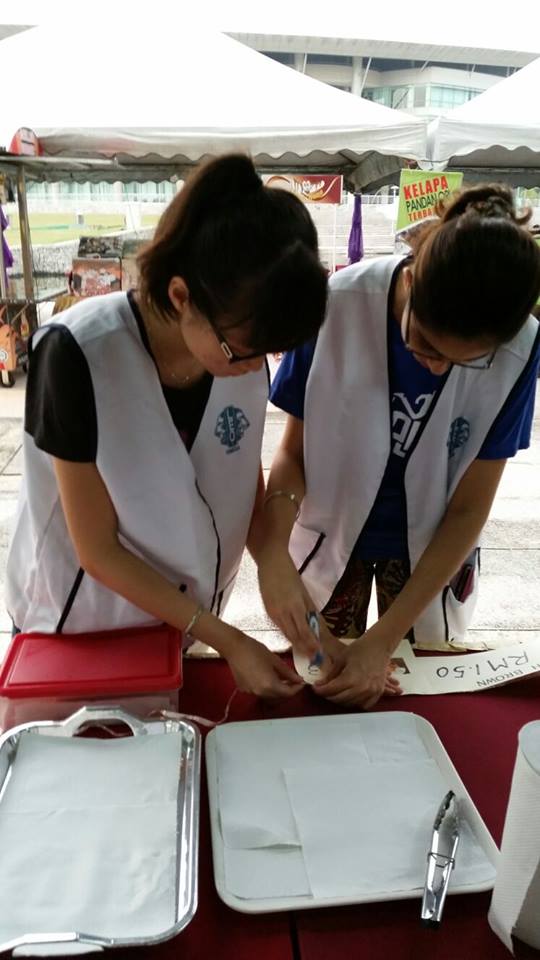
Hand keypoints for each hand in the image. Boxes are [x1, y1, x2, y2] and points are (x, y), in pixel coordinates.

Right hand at [225, 628, 304, 699]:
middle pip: (278, 696)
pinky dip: (265, 687)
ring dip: (276, 689)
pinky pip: (258, 691)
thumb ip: (288, 672)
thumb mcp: (275, 660)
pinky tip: (265, 676)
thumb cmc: (254, 650)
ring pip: (268, 695)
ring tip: (280, 678)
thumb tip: (298, 679)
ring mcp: (251, 692)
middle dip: (287, 690)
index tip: (301, 682)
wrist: (234, 647)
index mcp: (269, 684)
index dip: (296, 689)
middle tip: (293, 680)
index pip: (288, 693)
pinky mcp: (244, 689)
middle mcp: (260, 692)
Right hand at [258, 543, 320, 657]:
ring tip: (307, 654)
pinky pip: (280, 627)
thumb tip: (318, 626)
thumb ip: (310, 609)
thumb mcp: (303, 591)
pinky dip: (288, 635)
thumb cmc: (289, 573)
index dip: (311, 644)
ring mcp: (273, 613)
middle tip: (315, 659)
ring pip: (286, 634)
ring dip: (297, 645)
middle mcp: (282, 612)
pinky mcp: (268, 612)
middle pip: (294, 636)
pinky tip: (295, 641)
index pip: (304, 631)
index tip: (319, 654)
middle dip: (305, 648)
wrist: (270, 562)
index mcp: (294, 605)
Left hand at [313, 626, 402, 708]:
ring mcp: (372, 691)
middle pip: (339, 699)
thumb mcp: (341, 659)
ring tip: (336, 692)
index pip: (331, 690)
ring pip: (351, 704)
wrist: (380, 645)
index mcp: (351, 677)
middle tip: (324, 690)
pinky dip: (356, 703)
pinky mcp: (379, 692)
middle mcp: (362, 687)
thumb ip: (331, 674)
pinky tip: (351, 696)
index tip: (315, 688)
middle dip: (328, 695)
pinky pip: (365, 705)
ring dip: (341, 700)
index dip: (320, 690)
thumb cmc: (360, 648)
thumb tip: (320, 684)